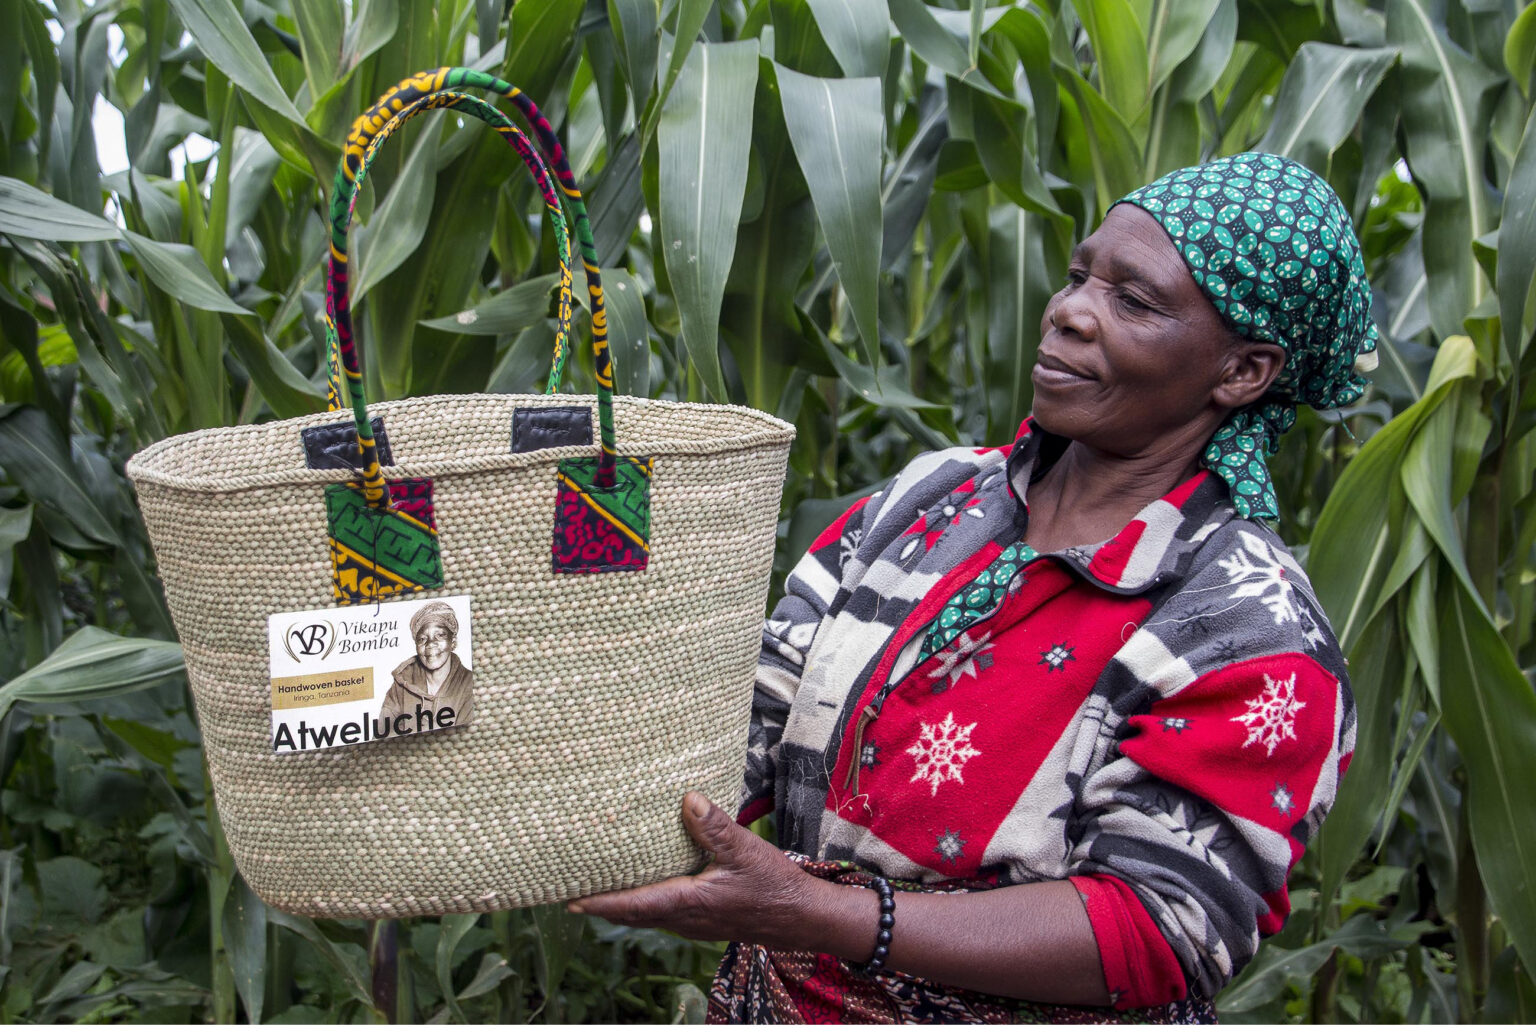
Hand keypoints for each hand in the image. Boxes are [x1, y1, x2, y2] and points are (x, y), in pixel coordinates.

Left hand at [567, 791, 820, 947]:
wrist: (801, 917)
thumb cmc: (774, 886)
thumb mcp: (745, 850)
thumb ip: (715, 826)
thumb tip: (687, 798)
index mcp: (687, 903)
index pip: (632, 906)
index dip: (599, 903)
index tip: (568, 899)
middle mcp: (683, 918)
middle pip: (631, 914)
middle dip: (600, 903)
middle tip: (568, 887)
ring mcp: (692, 922)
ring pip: (646, 914)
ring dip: (620, 901)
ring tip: (597, 882)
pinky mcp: (702, 919)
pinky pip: (662, 911)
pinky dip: (642, 899)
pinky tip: (642, 881)